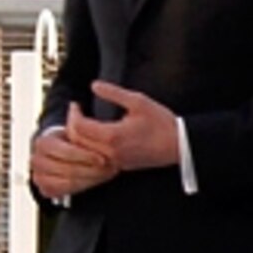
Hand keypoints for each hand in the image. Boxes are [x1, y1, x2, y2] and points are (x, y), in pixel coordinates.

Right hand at [29, 117, 113, 198]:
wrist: (64, 156)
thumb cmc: (74, 141)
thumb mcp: (75, 130)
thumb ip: (76, 122)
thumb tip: (74, 105)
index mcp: (42, 142)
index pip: (64, 151)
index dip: (84, 156)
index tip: (103, 158)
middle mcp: (35, 159)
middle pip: (66, 169)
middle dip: (91, 169)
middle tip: (110, 169)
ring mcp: (37, 175)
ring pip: (66, 181)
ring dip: (89, 179)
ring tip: (106, 174)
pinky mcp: (43, 187)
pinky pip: (62, 191)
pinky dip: (80, 187)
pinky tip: (94, 181)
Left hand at [64, 82, 181, 173]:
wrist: (180, 146)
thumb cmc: (162, 123)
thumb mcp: (138, 101)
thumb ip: (114, 93)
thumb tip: (94, 85)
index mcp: (112, 135)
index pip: (78, 127)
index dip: (73, 114)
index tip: (76, 105)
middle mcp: (110, 152)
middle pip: (77, 141)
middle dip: (72, 126)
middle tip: (76, 114)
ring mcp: (115, 161)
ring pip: (85, 153)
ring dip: (79, 139)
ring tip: (81, 125)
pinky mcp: (120, 166)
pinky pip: (97, 159)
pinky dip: (90, 148)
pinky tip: (95, 138)